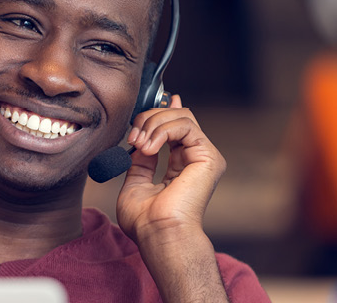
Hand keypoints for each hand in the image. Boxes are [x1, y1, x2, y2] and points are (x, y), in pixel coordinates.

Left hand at [116, 95, 229, 301]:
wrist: (158, 233)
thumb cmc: (146, 220)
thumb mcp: (135, 183)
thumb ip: (140, 161)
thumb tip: (140, 140)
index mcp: (180, 166)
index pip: (176, 127)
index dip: (161, 111)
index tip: (145, 108)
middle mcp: (195, 159)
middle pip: (177, 116)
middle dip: (148, 118)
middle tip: (132, 137)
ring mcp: (204, 157)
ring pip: (181, 116)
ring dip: (153, 124)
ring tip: (139, 144)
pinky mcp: (208, 157)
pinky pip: (185, 125)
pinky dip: (162, 130)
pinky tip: (149, 147)